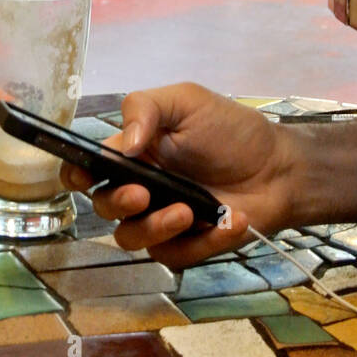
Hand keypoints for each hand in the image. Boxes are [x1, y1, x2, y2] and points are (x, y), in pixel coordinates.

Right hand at [61, 83, 297, 267]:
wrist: (281, 167)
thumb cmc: (232, 131)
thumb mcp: (188, 101)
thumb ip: (145, 108)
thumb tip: (123, 142)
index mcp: (132, 154)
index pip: (86, 169)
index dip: (75, 175)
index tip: (84, 175)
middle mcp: (139, 189)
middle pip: (103, 207)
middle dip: (117, 202)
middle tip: (142, 193)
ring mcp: (160, 222)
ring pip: (131, 239)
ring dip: (154, 227)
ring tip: (187, 212)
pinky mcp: (186, 247)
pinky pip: (175, 255)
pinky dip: (204, 240)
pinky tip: (230, 219)